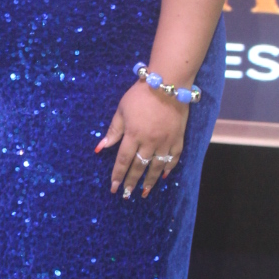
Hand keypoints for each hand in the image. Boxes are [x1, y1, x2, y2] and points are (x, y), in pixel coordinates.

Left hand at [95, 79, 187, 197]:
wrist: (168, 84)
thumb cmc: (140, 95)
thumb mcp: (122, 110)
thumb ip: (113, 130)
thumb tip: (100, 148)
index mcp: (133, 135)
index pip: (123, 160)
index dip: (118, 175)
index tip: (114, 188)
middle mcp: (149, 142)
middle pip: (139, 166)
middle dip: (131, 182)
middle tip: (127, 195)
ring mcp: (165, 141)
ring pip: (156, 166)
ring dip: (150, 181)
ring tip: (144, 192)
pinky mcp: (178, 138)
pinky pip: (174, 157)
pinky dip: (169, 168)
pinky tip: (164, 176)